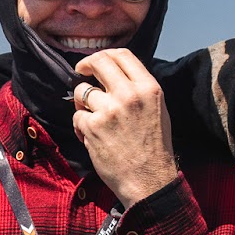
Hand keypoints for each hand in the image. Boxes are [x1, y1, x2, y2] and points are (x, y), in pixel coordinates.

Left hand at [72, 50, 177, 206]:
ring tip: (93, 119)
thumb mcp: (157, 109)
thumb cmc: (153, 147)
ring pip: (82, 91)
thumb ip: (138, 89)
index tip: (94, 64)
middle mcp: (130, 95)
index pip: (122, 55)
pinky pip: (77, 116)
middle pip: (98, 63)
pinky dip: (81, 126)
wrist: (149, 180)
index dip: (103, 55)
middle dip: (85, 66)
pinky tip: (93, 137)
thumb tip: (113, 73)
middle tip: (81, 74)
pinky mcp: (92, 126)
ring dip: (83, 103)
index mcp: (149, 88)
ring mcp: (110, 110)